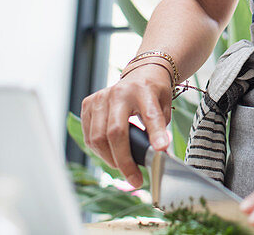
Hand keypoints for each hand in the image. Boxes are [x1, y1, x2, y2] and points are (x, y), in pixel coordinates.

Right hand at [80, 63, 174, 187]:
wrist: (141, 74)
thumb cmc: (154, 94)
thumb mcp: (165, 107)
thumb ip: (161, 128)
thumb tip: (157, 154)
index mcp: (144, 90)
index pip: (150, 115)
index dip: (155, 134)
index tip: (161, 150)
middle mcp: (119, 92)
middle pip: (116, 133)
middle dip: (125, 161)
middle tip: (136, 180)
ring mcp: (101, 98)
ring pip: (98, 138)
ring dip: (111, 159)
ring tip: (125, 168)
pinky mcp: (88, 104)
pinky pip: (89, 136)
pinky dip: (100, 151)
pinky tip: (111, 154)